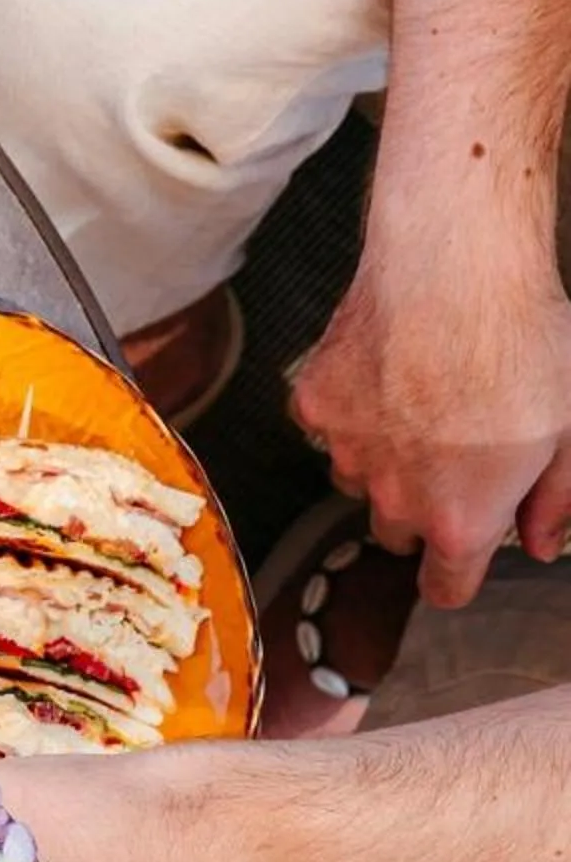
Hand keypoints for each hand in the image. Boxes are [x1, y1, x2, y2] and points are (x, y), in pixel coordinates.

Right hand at [289, 241, 570, 603]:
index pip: (444, 588)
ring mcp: (347, 449)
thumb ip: (557, 502)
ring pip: (359, 481)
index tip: (466, 558)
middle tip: (457, 461)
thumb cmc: (523, 348)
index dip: (458, 577)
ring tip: (421, 410)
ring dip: (384, 464)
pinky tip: (386, 375)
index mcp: (461, 518)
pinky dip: (352, 414)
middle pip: (396, 535)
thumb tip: (539, 542)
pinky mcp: (315, 403)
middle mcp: (395, 496)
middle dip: (423, 512)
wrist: (453, 274)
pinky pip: (329, 428)